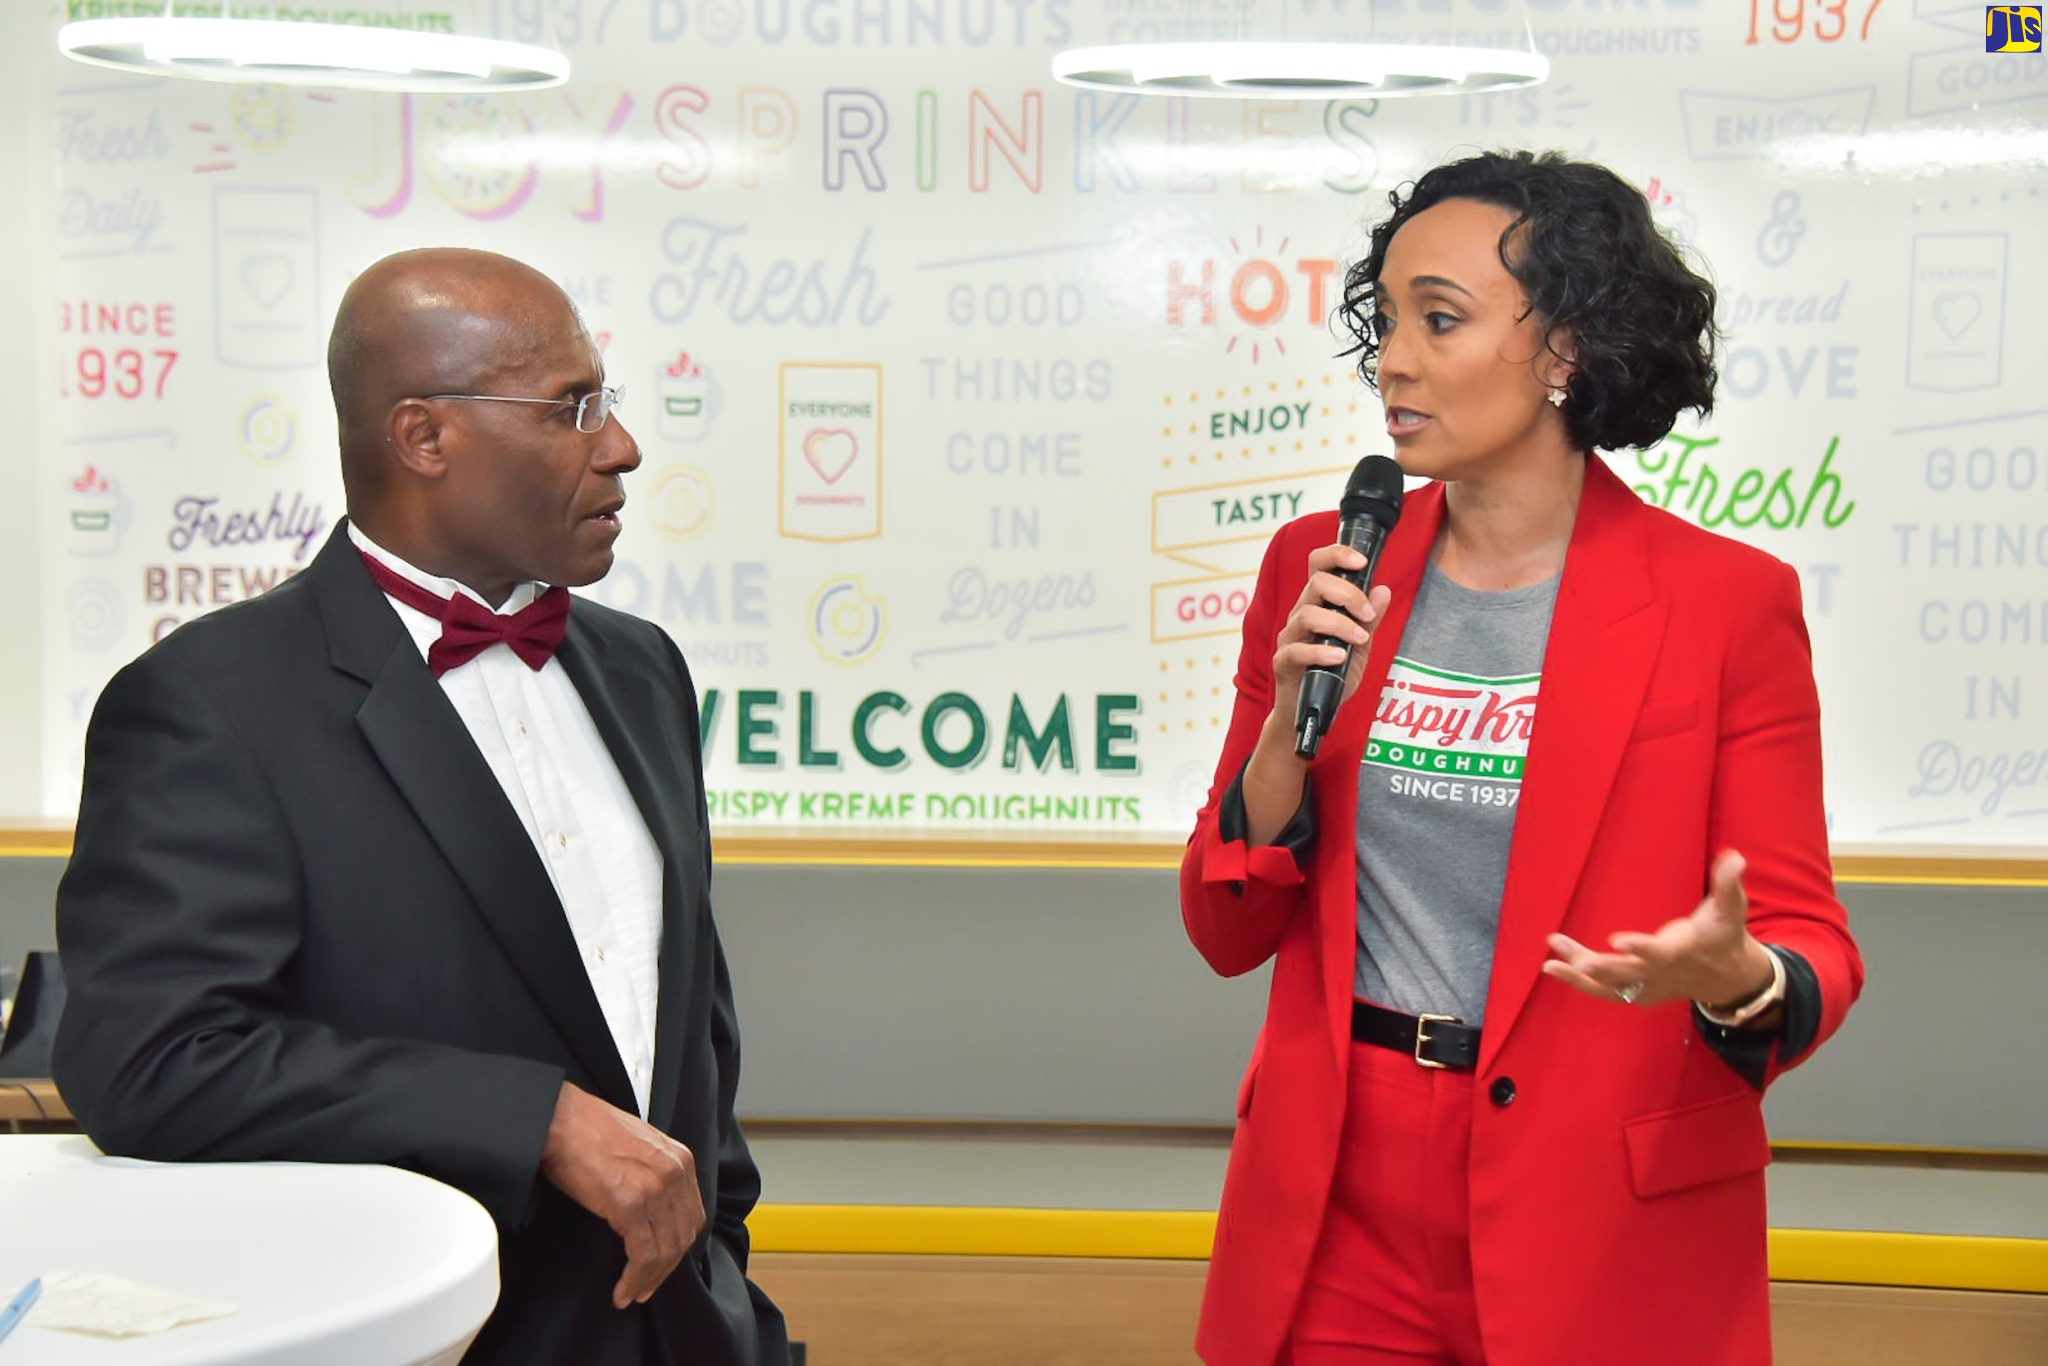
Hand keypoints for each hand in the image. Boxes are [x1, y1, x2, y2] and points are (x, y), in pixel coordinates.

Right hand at [539, 1082, 706, 1308]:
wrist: (559, 1120)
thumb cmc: (588, 1133)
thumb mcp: (639, 1148)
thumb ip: (655, 1175)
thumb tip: (653, 1214)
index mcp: (680, 1159)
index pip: (691, 1215)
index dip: (678, 1247)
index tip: (662, 1265)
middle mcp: (675, 1173)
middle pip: (682, 1236)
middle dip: (666, 1269)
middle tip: (646, 1288)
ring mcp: (655, 1188)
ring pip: (665, 1250)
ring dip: (650, 1279)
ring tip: (632, 1294)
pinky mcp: (630, 1204)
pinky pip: (643, 1254)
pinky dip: (635, 1277)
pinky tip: (623, 1290)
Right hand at [1265, 542, 1392, 746]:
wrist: (1312, 710)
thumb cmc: (1333, 674)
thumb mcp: (1360, 645)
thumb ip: (1370, 619)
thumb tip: (1383, 590)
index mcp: (1318, 604)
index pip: (1319, 565)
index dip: (1337, 555)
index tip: (1362, 561)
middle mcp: (1301, 615)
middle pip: (1316, 583)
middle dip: (1348, 593)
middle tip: (1368, 614)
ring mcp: (1290, 638)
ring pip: (1307, 614)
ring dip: (1339, 623)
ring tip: (1360, 640)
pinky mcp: (1283, 663)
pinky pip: (1297, 651)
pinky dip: (1320, 652)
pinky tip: (1338, 657)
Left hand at [1541, 851, 1775, 1010]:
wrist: (1729, 978)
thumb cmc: (1724, 935)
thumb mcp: (1731, 908)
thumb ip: (1727, 883)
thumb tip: (1734, 857)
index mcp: (1682, 952)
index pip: (1659, 953)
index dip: (1640, 948)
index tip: (1616, 941)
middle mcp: (1661, 973)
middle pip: (1627, 973)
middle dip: (1601, 967)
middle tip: (1575, 959)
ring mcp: (1648, 986)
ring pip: (1611, 984)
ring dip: (1580, 973)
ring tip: (1551, 958)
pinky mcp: (1638, 993)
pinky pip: (1605, 992)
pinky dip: (1580, 984)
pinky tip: (1552, 968)